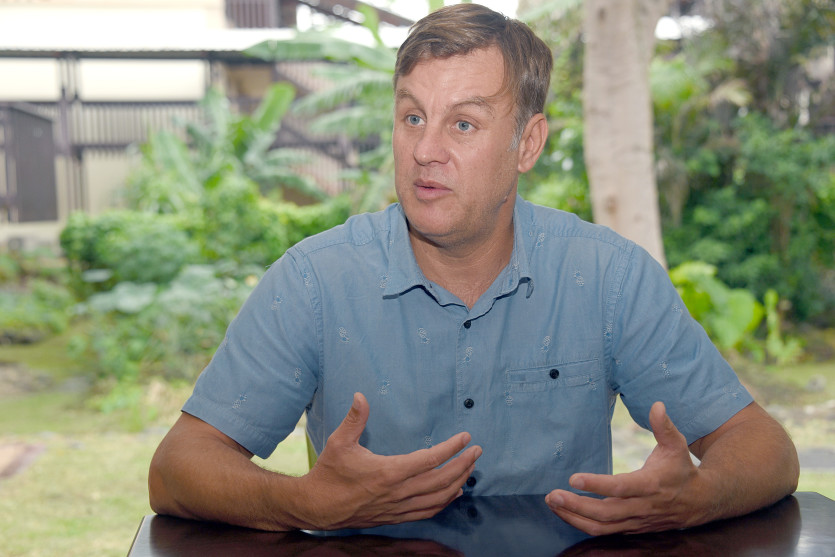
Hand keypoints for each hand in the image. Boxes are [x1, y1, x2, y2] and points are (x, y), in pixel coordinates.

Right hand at [296, 392, 481, 529]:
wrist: (316, 507)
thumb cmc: (328, 473)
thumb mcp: (338, 442)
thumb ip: (354, 419)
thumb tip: (361, 395)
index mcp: (388, 472)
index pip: (430, 459)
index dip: (451, 448)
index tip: (466, 437)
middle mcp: (398, 492)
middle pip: (442, 480)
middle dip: (464, 465)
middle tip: (477, 451)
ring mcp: (398, 507)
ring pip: (438, 498)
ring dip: (458, 482)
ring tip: (471, 469)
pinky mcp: (395, 517)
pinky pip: (427, 511)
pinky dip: (445, 502)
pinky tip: (454, 493)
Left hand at [545, 401, 705, 534]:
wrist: (701, 502)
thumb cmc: (682, 469)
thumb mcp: (677, 445)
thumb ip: (664, 426)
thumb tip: (656, 404)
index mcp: (651, 484)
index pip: (621, 487)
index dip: (597, 484)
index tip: (573, 478)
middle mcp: (642, 506)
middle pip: (605, 513)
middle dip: (577, 506)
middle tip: (552, 494)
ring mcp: (636, 521)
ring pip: (601, 527)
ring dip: (574, 517)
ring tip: (552, 503)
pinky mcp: (631, 528)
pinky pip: (603, 531)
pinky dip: (581, 524)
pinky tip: (565, 512)